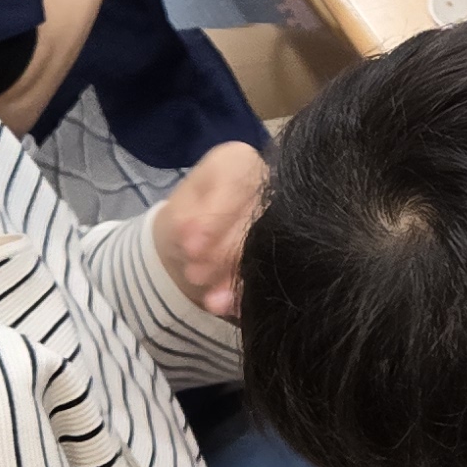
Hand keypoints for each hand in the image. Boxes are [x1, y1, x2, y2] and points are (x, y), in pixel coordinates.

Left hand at [151, 141, 268, 317]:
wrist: (193, 246)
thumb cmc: (188, 220)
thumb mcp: (180, 216)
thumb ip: (187, 222)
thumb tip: (190, 238)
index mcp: (241, 161)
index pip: (238, 184)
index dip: (217, 217)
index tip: (191, 247)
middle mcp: (272, 182)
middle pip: (258, 216)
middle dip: (224, 251)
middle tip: (195, 274)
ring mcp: (285, 214)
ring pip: (267, 243)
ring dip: (237, 274)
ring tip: (210, 298)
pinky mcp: (287, 246)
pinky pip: (273, 268)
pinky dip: (248, 289)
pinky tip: (231, 304)